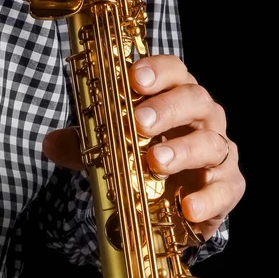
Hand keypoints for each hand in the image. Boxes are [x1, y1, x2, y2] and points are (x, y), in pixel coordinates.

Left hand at [43, 54, 245, 242]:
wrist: (173, 201)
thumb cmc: (145, 161)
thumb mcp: (110, 149)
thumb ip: (84, 145)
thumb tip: (50, 143)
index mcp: (175, 97)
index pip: (174, 71)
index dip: (157, 70)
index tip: (134, 78)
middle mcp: (202, 119)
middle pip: (195, 100)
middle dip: (167, 108)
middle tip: (138, 122)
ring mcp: (218, 151)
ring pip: (211, 143)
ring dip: (183, 151)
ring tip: (156, 162)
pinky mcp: (228, 186)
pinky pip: (225, 189)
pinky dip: (208, 198)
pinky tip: (187, 207)